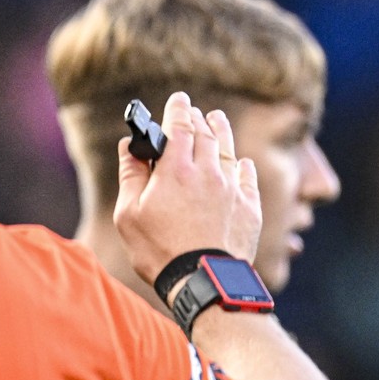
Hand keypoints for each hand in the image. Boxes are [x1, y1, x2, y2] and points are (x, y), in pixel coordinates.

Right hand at [114, 92, 261, 289]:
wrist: (203, 280)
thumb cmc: (159, 250)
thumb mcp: (130, 215)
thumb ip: (131, 176)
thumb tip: (129, 148)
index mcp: (176, 170)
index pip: (179, 127)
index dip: (178, 110)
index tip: (178, 99)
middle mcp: (208, 172)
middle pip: (206, 134)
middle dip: (198, 119)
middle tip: (193, 111)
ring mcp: (232, 189)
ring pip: (229, 151)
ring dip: (222, 132)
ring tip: (217, 120)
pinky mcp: (250, 208)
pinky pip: (248, 178)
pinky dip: (243, 166)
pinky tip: (242, 163)